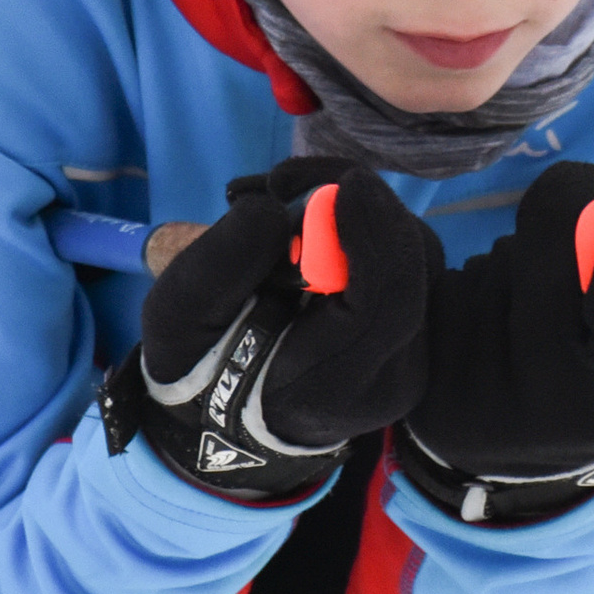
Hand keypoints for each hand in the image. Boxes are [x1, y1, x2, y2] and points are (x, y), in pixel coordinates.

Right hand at [106, 158, 432, 494]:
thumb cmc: (197, 363)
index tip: (344, 183)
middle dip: (359, 206)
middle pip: (411, 271)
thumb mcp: (180, 316)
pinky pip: (402, 261)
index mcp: (331, 387)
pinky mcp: (409, 329)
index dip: (371, 235)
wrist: (225, 412)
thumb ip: (223, 264)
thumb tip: (276, 208)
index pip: (383, 304)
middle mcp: (388, 378)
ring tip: (280, 194)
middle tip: (283, 180)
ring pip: (413, 257)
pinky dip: (360, 226)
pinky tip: (306, 216)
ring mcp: (407, 355)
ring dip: (356, 209)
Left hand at [402, 161, 593, 524]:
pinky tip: (493, 312)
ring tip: (539, 297)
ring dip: (527, 250)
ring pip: (501, 256)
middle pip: (546, 237)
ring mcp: (469, 376)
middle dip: (570, 192)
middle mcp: (538, 390)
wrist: (504, 472)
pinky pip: (456, 275)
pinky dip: (482, 275)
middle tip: (587, 182)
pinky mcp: (420, 362)